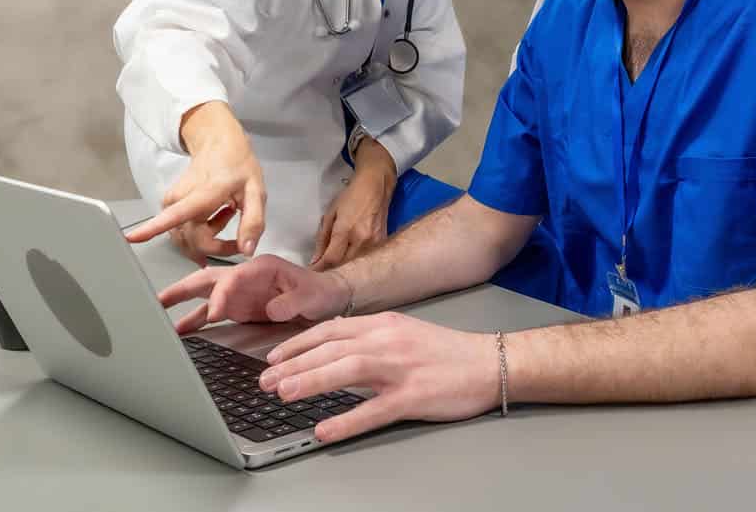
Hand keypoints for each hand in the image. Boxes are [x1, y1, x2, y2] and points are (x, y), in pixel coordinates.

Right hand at [125, 101, 266, 263]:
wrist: (219, 143)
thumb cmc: (237, 166)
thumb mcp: (256, 191)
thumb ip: (253, 222)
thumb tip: (246, 252)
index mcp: (203, 193)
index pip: (176, 215)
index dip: (153, 228)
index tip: (132, 237)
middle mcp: (180, 199)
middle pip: (190, 240)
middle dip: (216, 247)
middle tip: (238, 238)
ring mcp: (171, 202)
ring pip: (185, 238)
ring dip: (208, 239)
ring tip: (227, 215)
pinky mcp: (168, 206)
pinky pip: (182, 231)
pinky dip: (200, 233)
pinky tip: (215, 217)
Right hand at [158, 255, 351, 332]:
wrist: (325, 298)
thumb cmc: (319, 290)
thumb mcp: (310, 294)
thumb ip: (291, 301)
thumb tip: (272, 309)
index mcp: (260, 267)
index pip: (232, 279)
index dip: (221, 295)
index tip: (214, 314)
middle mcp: (244, 277)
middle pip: (208, 279)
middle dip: (183, 288)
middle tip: (159, 300)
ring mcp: (239, 292)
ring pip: (205, 295)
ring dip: (182, 303)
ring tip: (158, 315)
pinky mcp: (238, 307)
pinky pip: (212, 312)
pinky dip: (196, 319)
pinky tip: (181, 330)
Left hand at [260, 313, 499, 443]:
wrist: (490, 362)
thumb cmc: (448, 352)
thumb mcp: (405, 333)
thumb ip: (372, 338)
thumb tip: (335, 347)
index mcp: (384, 325)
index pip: (330, 330)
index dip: (297, 342)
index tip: (273, 356)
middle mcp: (388, 341)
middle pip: (331, 348)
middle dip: (293, 363)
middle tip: (265, 379)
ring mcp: (401, 369)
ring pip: (346, 371)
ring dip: (310, 381)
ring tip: (283, 394)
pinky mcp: (413, 396)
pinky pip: (374, 410)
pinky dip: (346, 420)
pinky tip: (325, 430)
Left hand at [311, 139, 397, 269]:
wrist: (376, 186)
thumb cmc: (351, 196)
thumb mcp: (331, 213)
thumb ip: (322, 238)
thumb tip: (316, 259)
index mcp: (345, 230)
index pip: (330, 259)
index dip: (319, 269)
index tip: (311, 273)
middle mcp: (361, 240)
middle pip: (343, 265)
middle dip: (330, 270)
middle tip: (319, 273)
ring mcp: (374, 243)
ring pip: (355, 265)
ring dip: (343, 268)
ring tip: (333, 268)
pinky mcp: (382, 243)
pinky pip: (365, 258)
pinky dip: (355, 261)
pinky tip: (349, 260)